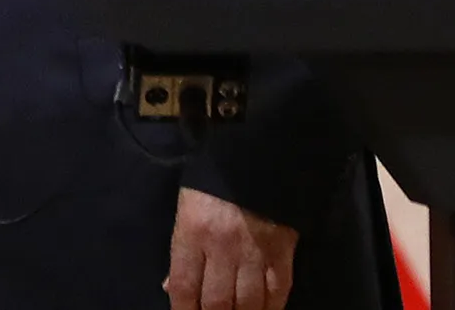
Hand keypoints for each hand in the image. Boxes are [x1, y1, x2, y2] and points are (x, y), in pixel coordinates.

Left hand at [164, 186, 296, 309]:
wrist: (258, 160)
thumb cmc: (213, 183)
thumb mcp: (187, 208)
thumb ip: (181, 250)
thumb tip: (172, 288)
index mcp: (193, 232)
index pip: (184, 285)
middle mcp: (222, 248)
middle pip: (216, 302)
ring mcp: (254, 253)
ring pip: (247, 304)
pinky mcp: (282, 255)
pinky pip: (277, 294)